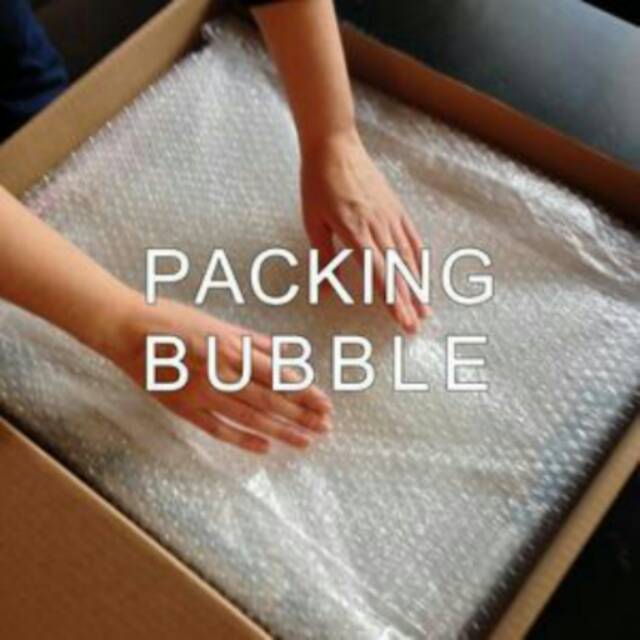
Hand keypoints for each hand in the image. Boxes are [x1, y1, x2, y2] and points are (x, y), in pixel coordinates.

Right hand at [104, 296, 332, 453]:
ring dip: (280, 430)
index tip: (326, 404)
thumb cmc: (174, 319)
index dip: (305, 392)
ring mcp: (202, 394)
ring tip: (306, 441)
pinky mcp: (184, 408)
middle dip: (301, 415)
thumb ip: (253, 340)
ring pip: (250, 417)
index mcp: (232, 348)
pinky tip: (265, 447)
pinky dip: (243, 439)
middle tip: (326, 428)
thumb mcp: (219, 322)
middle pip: (269, 400)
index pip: (278, 376)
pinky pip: (217, 428)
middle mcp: (221, 373)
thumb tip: (286, 352)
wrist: (127, 330)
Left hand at [301, 130, 426, 332]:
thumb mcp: (313, 222)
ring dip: (417, 286)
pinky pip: (412, 238)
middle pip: (397, 271)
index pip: (377, 274)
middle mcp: (378, 227)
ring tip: (425, 310)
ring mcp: (391, 217)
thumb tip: (325, 291)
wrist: (336, 146)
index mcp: (355, 232)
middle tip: (415, 327)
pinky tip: (422, 275)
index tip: (400, 320)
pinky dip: (418, 259)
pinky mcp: (396, 208)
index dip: (391, 299)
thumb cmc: (318, 183)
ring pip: (408, 258)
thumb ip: (324, 258)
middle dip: (407, 302)